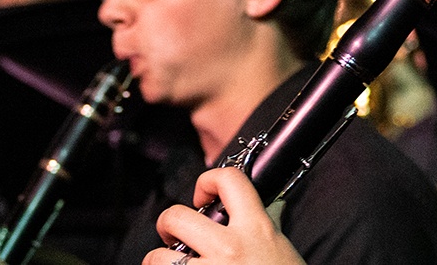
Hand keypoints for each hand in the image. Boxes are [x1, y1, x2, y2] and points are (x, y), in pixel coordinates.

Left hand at [141, 167, 305, 264]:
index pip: (229, 180)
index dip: (207, 181)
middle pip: (176, 217)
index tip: (202, 196)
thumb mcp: (279, 249)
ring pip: (157, 258)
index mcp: (257, 230)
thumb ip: (261, 227)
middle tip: (174, 236)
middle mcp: (231, 249)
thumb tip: (255, 205)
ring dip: (159, 262)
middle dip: (168, 225)